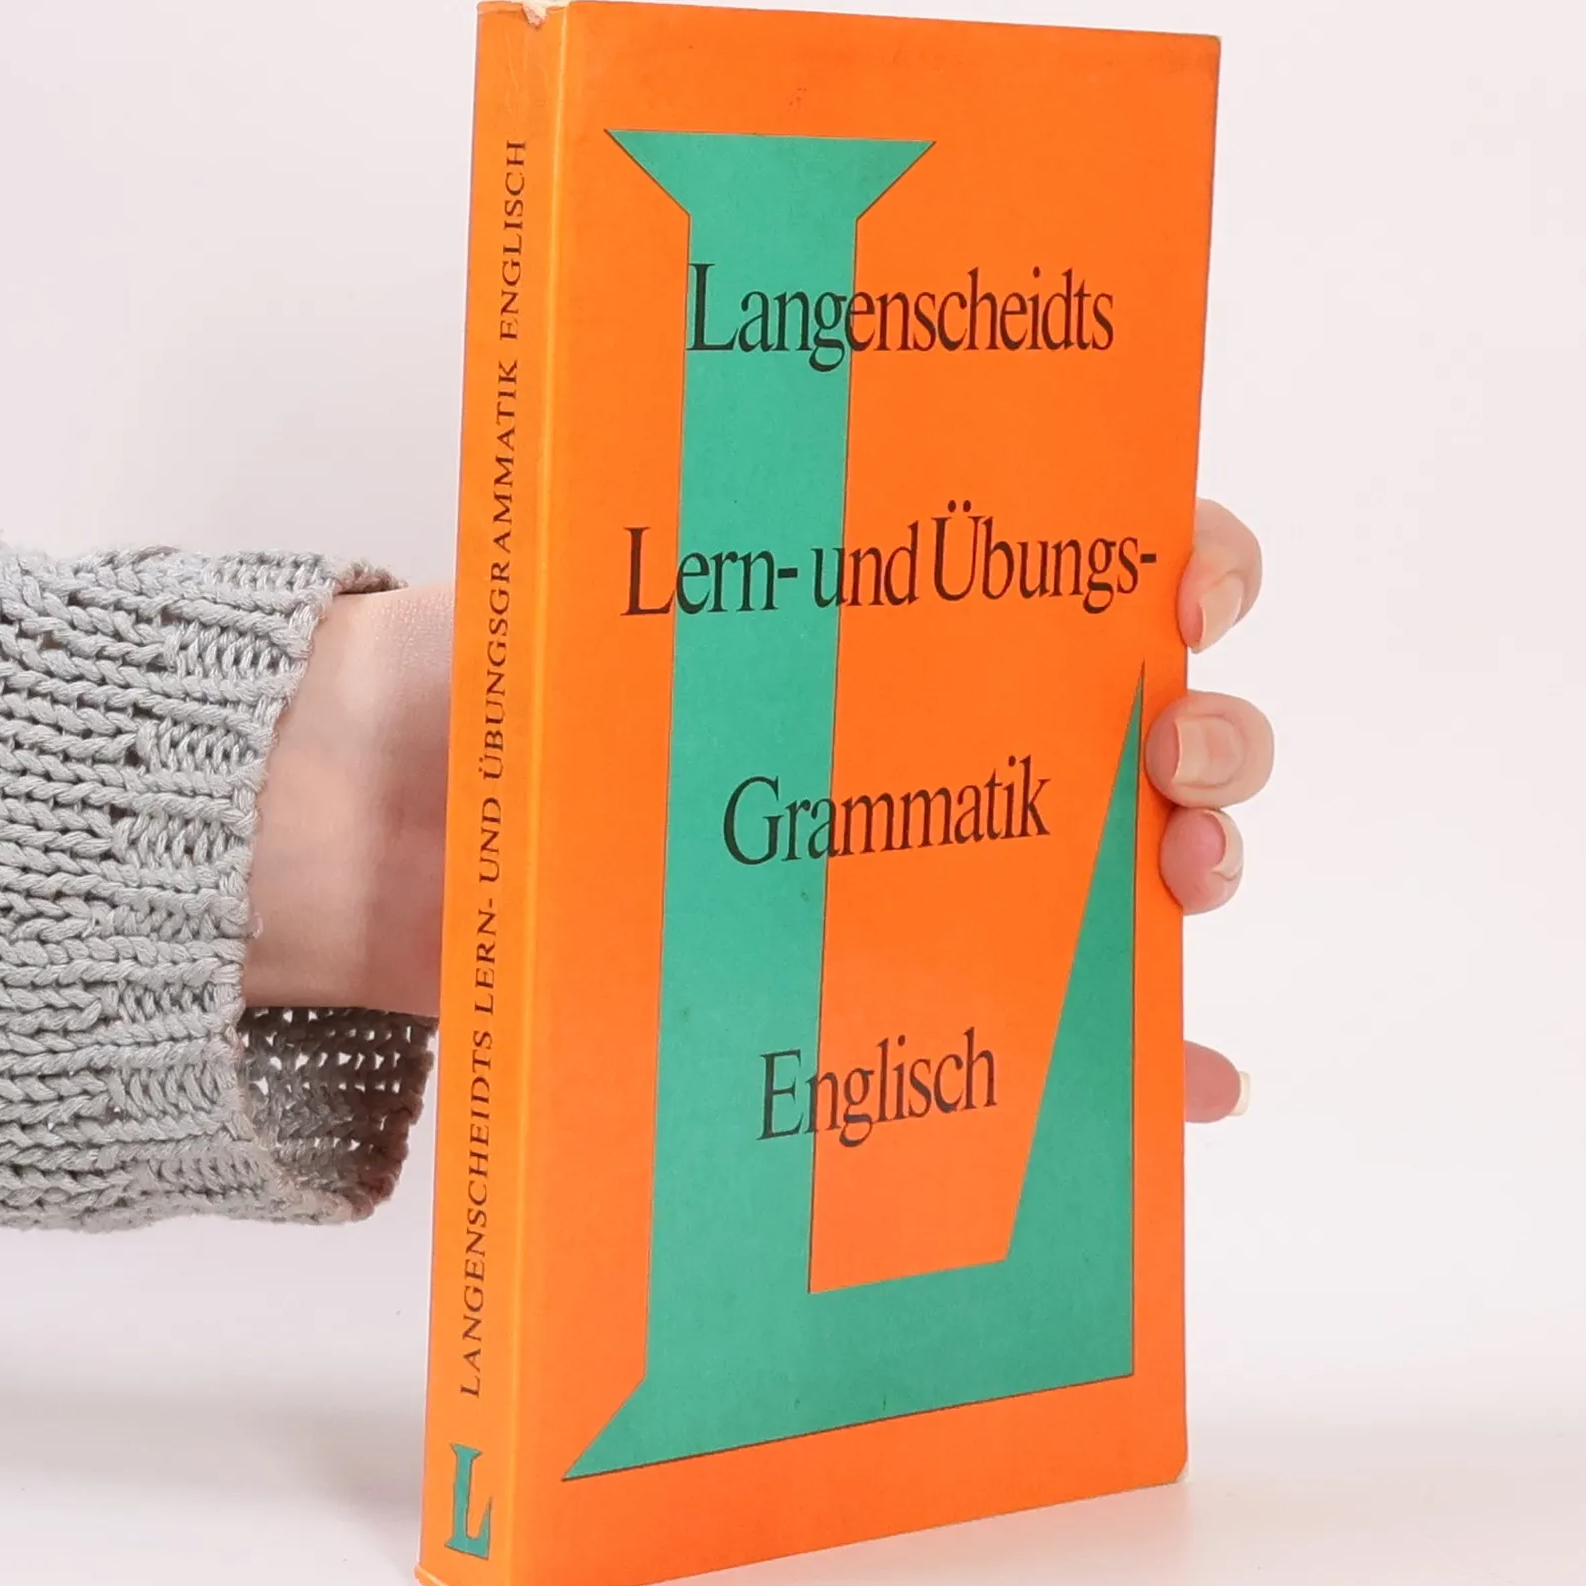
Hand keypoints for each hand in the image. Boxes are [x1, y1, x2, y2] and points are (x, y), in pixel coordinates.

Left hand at [247, 511, 1274, 1123]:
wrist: (374, 850)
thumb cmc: (473, 695)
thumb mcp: (565, 591)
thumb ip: (642, 557)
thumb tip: (702, 496)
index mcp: (881, 605)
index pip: (1077, 556)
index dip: (1179, 561)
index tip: (1183, 593)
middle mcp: (934, 725)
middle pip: (1144, 716)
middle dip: (1211, 730)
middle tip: (1172, 757)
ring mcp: (930, 860)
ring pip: (1127, 862)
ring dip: (1204, 866)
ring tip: (1184, 881)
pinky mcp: (899, 980)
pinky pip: (1048, 1031)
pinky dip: (1134, 1063)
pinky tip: (1188, 1089)